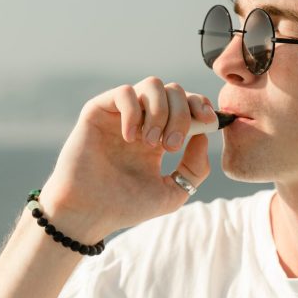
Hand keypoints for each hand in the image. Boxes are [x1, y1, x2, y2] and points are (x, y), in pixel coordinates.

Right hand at [38, 77, 215, 240]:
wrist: (89, 213)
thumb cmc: (126, 206)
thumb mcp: (173, 193)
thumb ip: (195, 168)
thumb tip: (204, 135)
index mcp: (161, 136)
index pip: (187, 104)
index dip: (201, 106)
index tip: (208, 123)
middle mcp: (142, 120)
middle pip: (175, 91)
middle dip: (181, 115)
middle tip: (170, 146)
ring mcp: (120, 114)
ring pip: (153, 84)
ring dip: (160, 111)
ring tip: (150, 142)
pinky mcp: (97, 111)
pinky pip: (124, 92)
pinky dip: (134, 111)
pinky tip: (130, 138)